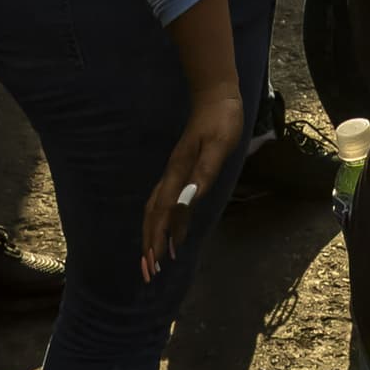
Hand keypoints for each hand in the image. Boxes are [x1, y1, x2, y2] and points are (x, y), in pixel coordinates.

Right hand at [140, 79, 244, 278]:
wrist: (216, 97)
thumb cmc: (221, 120)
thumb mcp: (218, 145)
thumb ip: (204, 172)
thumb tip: (189, 199)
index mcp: (178, 172)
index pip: (163, 211)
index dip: (158, 237)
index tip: (155, 262)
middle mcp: (172, 176)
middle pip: (152, 215)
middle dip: (149, 244)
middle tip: (148, 273)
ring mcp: (174, 174)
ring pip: (156, 211)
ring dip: (154, 236)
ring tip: (156, 260)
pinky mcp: (181, 173)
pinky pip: (167, 203)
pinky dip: (165, 222)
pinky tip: (172, 233)